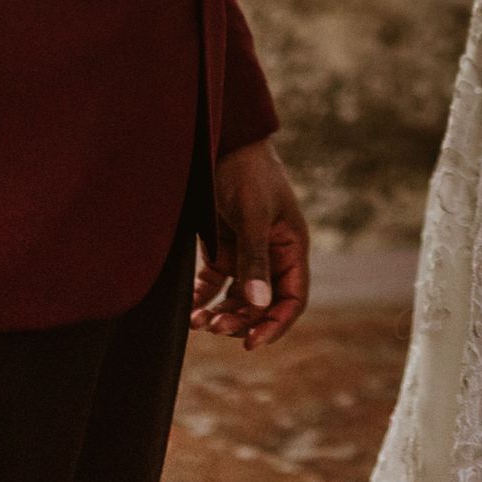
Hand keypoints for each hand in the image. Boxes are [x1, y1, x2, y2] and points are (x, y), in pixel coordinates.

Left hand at [188, 138, 309, 350]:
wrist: (219, 139)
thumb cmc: (246, 171)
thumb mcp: (252, 214)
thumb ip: (255, 260)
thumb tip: (258, 305)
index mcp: (291, 246)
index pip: (292, 298)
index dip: (276, 324)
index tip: (252, 342)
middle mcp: (271, 254)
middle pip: (262, 303)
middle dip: (241, 320)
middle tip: (215, 328)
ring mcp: (245, 252)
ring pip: (238, 298)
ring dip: (222, 313)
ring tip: (198, 322)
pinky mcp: (221, 248)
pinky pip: (215, 284)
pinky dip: (203, 299)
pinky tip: (189, 310)